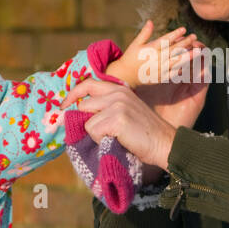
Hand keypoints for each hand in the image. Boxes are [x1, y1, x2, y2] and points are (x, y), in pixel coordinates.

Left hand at [61, 77, 181, 170]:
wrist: (165, 144)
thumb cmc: (144, 133)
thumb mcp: (126, 111)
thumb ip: (107, 107)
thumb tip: (78, 112)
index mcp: (120, 89)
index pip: (88, 83)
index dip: (73, 94)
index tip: (64, 106)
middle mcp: (118, 93)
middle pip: (84, 105)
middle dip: (86, 121)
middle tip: (100, 133)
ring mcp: (118, 104)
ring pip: (88, 121)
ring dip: (97, 134)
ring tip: (115, 137)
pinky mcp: (118, 118)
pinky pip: (94, 131)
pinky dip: (101, 140)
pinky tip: (118, 140)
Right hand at [105, 19, 204, 88]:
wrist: (125, 75)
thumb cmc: (131, 57)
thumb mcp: (136, 44)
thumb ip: (145, 33)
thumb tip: (150, 21)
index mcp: (150, 49)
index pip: (165, 40)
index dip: (175, 34)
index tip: (184, 29)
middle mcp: (156, 59)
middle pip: (174, 50)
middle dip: (185, 43)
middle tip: (194, 37)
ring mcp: (159, 69)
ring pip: (176, 62)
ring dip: (188, 56)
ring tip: (197, 51)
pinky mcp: (160, 77)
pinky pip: (173, 73)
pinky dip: (182, 69)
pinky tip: (190, 65)